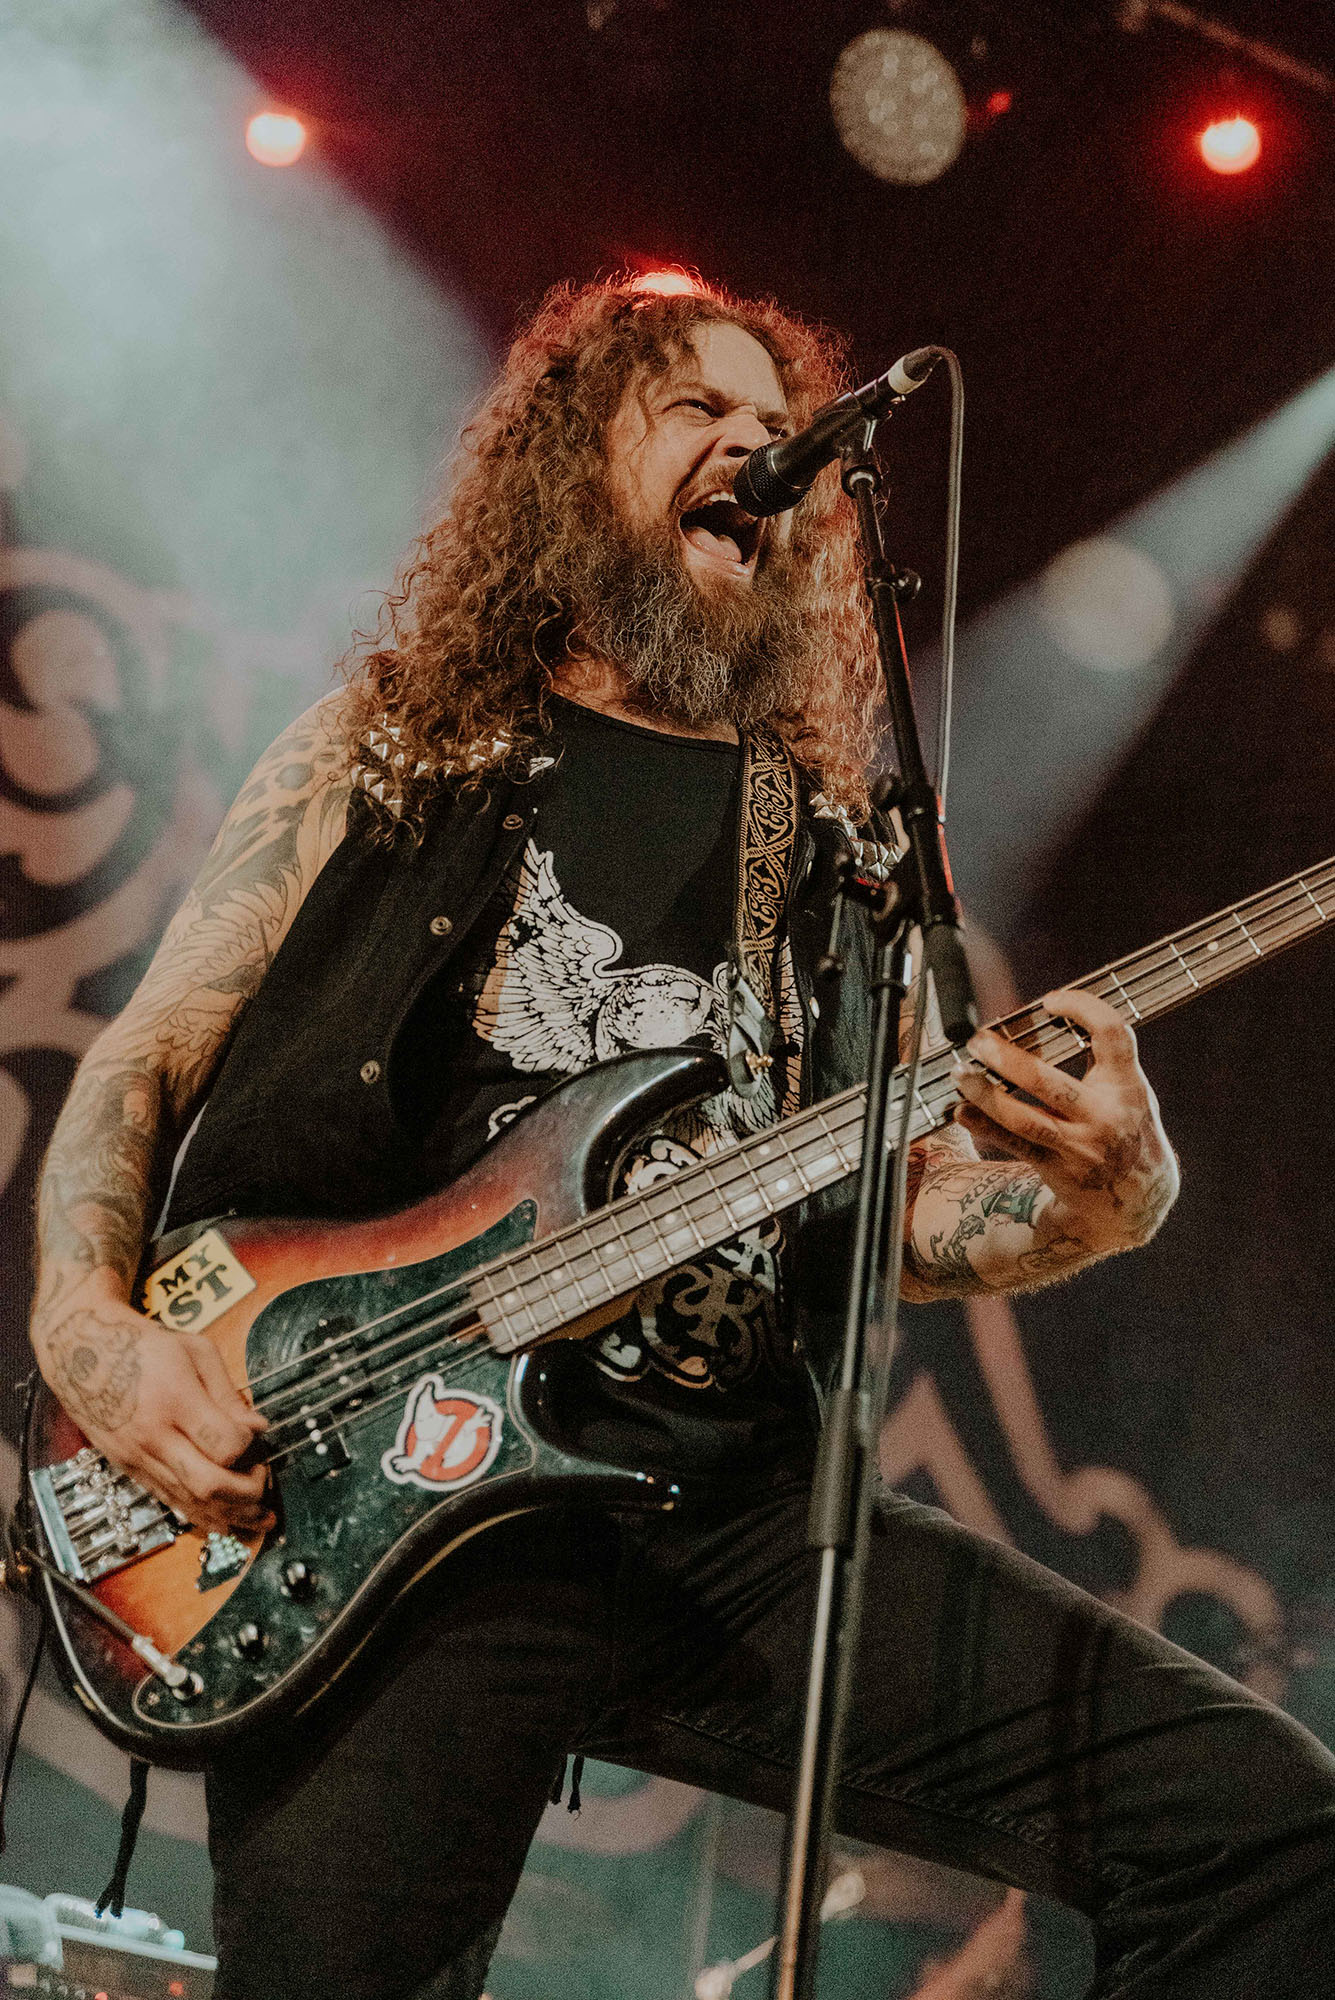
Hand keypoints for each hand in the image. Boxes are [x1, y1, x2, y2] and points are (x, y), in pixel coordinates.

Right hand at [33, 1275, 272, 1535]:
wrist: (81, 1353)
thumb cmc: (142, 1347)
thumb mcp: (194, 1351)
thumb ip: (227, 1394)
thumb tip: (257, 1429)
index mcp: (175, 1399)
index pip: (224, 1444)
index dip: (251, 1448)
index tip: (259, 1437)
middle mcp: (155, 1436)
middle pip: (209, 1484)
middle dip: (248, 1493)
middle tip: (266, 1483)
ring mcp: (138, 1457)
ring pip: (190, 1503)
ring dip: (231, 1516)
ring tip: (259, 1518)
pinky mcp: (129, 1469)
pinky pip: (169, 1502)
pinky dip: (200, 1516)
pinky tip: (225, 1521)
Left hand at [951, 987, 1178, 1257]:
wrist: (1137, 1197)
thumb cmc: (1126, 1126)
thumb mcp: (1130, 1089)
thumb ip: (1102, 1058)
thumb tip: (1047, 1018)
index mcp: (1127, 1085)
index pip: (1112, 1034)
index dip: (1082, 1008)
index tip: (1050, 1001)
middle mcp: (1105, 1116)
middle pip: (1047, 1082)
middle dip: (1006, 1058)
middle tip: (978, 1040)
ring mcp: (1079, 1147)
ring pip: (1023, 1119)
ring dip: (985, 1094)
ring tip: (961, 1074)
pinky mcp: (1058, 1170)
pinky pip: (1014, 1145)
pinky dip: (984, 1126)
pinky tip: (961, 1110)